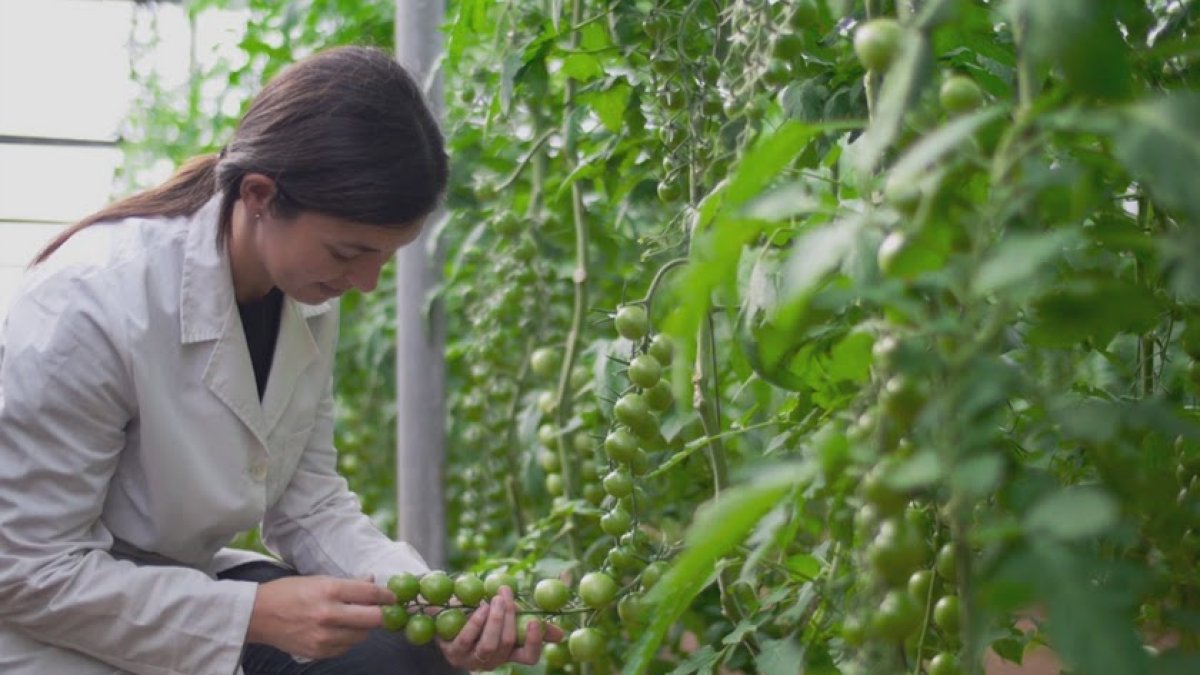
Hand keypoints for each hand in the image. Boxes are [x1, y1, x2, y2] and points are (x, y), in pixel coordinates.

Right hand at [246, 575, 395, 659]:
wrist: (258, 615)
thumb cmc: (288, 592)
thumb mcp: (319, 579)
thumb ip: (348, 583)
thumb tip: (372, 582)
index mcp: (330, 591)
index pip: (370, 595)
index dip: (387, 596)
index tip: (394, 598)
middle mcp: (329, 615)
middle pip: (373, 619)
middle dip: (382, 615)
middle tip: (384, 611)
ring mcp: (324, 637)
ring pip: (362, 636)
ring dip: (364, 628)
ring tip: (354, 619)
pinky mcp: (318, 652)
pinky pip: (346, 648)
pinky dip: (348, 639)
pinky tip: (339, 630)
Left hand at [437, 586, 564, 669]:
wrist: (445, 605)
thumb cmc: (479, 607)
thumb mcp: (505, 611)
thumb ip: (527, 619)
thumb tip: (561, 635)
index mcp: (508, 652)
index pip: (529, 658)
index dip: (534, 642)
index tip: (535, 620)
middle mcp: (491, 661)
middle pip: (507, 645)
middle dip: (509, 617)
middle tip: (506, 594)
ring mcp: (471, 660)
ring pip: (489, 646)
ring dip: (495, 620)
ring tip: (495, 598)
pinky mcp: (452, 654)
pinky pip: (468, 640)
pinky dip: (476, 622)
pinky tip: (480, 606)